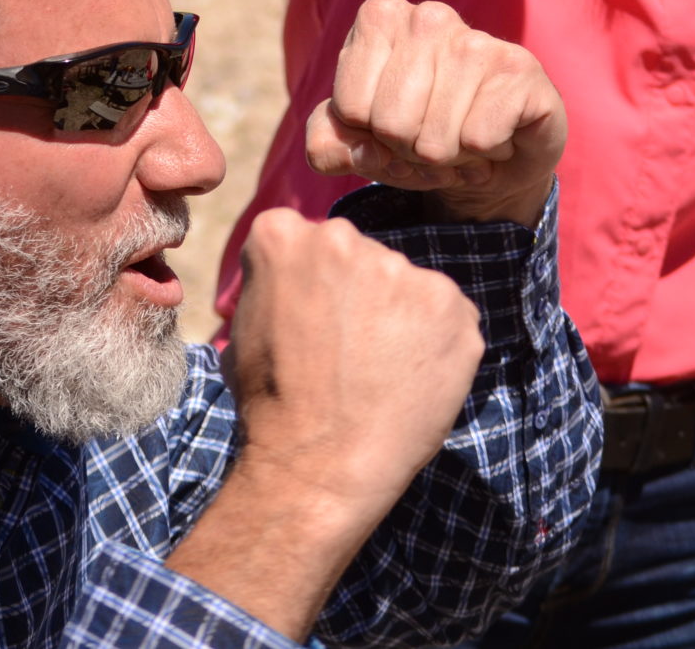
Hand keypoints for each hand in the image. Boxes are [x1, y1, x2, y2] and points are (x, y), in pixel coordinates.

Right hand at [230, 208, 484, 517]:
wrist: (321, 461)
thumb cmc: (274, 402)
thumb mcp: (244, 326)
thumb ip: (274, 283)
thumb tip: (292, 282)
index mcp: (281, 234)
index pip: (302, 237)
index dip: (310, 280)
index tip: (311, 316)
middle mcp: (341, 236)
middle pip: (358, 253)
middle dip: (356, 290)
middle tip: (348, 347)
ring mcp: (401, 268)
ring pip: (405, 282)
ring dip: (398, 314)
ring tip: (379, 370)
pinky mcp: (450, 303)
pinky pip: (448, 314)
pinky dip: (437, 342)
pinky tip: (412, 379)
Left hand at [305, 0, 563, 226]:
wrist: (493, 154)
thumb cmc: (416, 136)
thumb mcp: (358, 143)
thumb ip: (325, 145)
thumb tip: (350, 151)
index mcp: (379, 17)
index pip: (350, 109)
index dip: (368, 138)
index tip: (390, 129)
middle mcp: (428, 16)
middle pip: (391, 125)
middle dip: (407, 152)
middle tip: (429, 141)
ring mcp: (478, 40)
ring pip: (435, 140)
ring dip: (447, 159)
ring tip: (461, 140)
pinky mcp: (521, 70)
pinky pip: (478, 140)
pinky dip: (483, 156)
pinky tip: (494, 138)